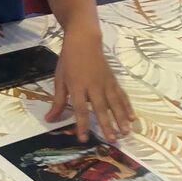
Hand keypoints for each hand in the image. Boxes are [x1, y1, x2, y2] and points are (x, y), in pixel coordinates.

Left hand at [47, 25, 133, 141]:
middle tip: (112, 140)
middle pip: (101, 107)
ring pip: (115, 102)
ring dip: (121, 118)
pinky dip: (127, 106)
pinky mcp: (113, 79)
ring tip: (126, 132)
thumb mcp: (59, 80)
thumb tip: (49, 119)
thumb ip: (57, 102)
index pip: (80, 109)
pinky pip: (121, 95)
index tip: (84, 139)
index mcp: (77, 86)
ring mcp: (105, 82)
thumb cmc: (69, 61)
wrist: (84, 40)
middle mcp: (93, 85)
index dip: (82, 125)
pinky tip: (132, 117)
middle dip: (107, 124)